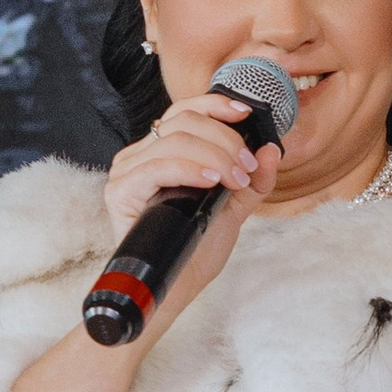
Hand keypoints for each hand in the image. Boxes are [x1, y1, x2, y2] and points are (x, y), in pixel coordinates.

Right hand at [101, 91, 281, 317]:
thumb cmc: (197, 247)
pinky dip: (189, 169)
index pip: (184, 110)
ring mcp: (127, 171)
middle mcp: (140, 155)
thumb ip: (254, 179)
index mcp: (162, 151)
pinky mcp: (121, 191)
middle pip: (183, 121)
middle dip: (224, 140)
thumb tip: (271, 149)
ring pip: (174, 140)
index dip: (215, 105)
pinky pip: (157, 166)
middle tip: (246, 167)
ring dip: (214, 156)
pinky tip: (210, 182)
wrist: (177, 286)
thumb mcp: (234, 206)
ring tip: (235, 180)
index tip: (246, 114)